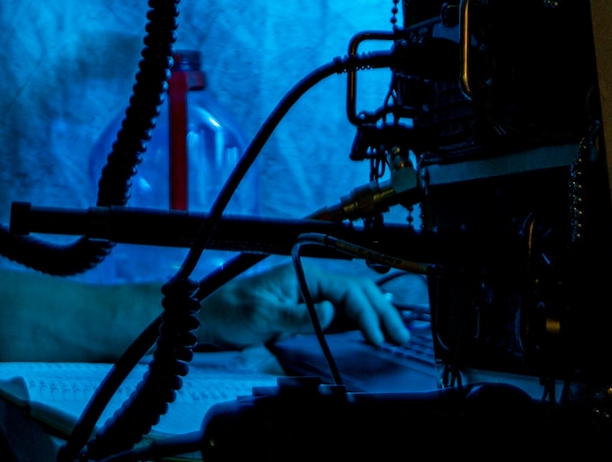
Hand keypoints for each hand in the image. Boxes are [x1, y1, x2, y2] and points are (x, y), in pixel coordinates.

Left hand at [200, 264, 409, 347]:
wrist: (212, 318)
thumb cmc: (231, 309)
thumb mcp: (261, 314)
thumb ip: (296, 315)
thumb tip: (331, 313)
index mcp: (304, 275)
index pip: (347, 290)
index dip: (366, 312)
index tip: (377, 336)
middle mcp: (311, 283)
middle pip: (357, 293)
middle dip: (381, 313)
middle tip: (400, 336)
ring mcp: (311, 298)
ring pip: (354, 303)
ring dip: (375, 317)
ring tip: (395, 335)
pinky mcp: (307, 312)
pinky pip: (341, 315)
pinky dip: (360, 322)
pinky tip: (373, 331)